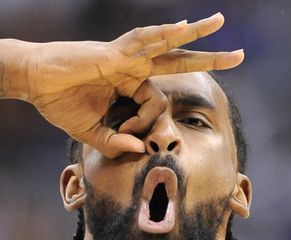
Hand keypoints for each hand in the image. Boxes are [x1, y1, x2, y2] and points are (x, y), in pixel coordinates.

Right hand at [17, 13, 243, 157]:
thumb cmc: (61, 106)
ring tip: (221, 21)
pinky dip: (162, 35)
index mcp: (128, 85)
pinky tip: (184, 28)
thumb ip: (116, 143)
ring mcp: (125, 57)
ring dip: (195, 34)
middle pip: (177, 61)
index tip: (126, 135)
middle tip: (238, 56)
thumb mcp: (93, 134)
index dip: (144, 125)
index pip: (155, 104)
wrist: (35, 85)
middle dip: (208, 58)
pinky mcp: (113, 53)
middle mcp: (132, 67)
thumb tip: (139, 150)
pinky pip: (142, 41)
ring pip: (166, 44)